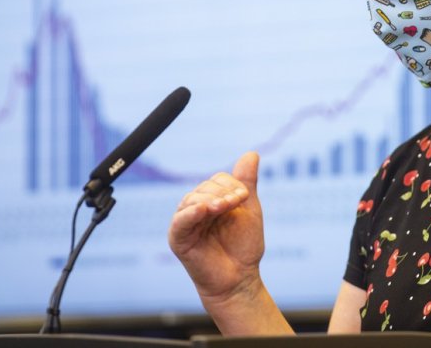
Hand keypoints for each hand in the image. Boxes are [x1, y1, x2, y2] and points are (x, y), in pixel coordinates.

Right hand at [169, 151, 264, 303]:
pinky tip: (204, 210)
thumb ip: (247, 182)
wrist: (239, 278)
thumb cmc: (243, 246)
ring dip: (212, 200)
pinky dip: (191, 212)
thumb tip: (251, 153)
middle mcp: (195, 208)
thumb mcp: (248, 210)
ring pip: (192, 199)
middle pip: (204, 187)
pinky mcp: (178, 239)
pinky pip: (180, 221)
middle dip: (223, 192)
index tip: (245, 196)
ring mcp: (186, 223)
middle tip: (238, 202)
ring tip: (226, 207)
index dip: (231, 183)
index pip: (217, 180)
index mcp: (211, 200)